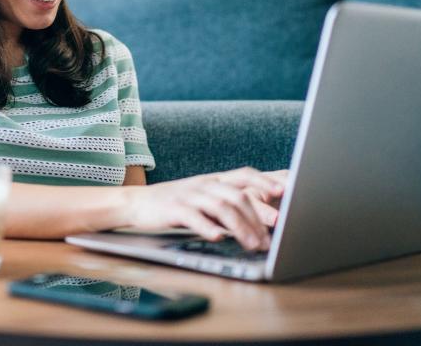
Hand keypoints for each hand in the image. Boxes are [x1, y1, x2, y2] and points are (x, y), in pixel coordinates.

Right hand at [121, 167, 285, 250]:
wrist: (137, 202)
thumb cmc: (176, 204)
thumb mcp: (203, 199)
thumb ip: (228, 205)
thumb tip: (262, 221)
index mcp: (213, 180)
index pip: (244, 174)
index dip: (264, 180)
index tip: (283, 192)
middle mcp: (204, 184)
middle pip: (237, 195)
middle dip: (258, 217)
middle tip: (271, 238)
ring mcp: (188, 195)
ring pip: (221, 207)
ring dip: (240, 228)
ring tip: (252, 245)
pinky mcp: (173, 209)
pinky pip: (194, 216)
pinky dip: (208, 227)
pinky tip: (218, 238)